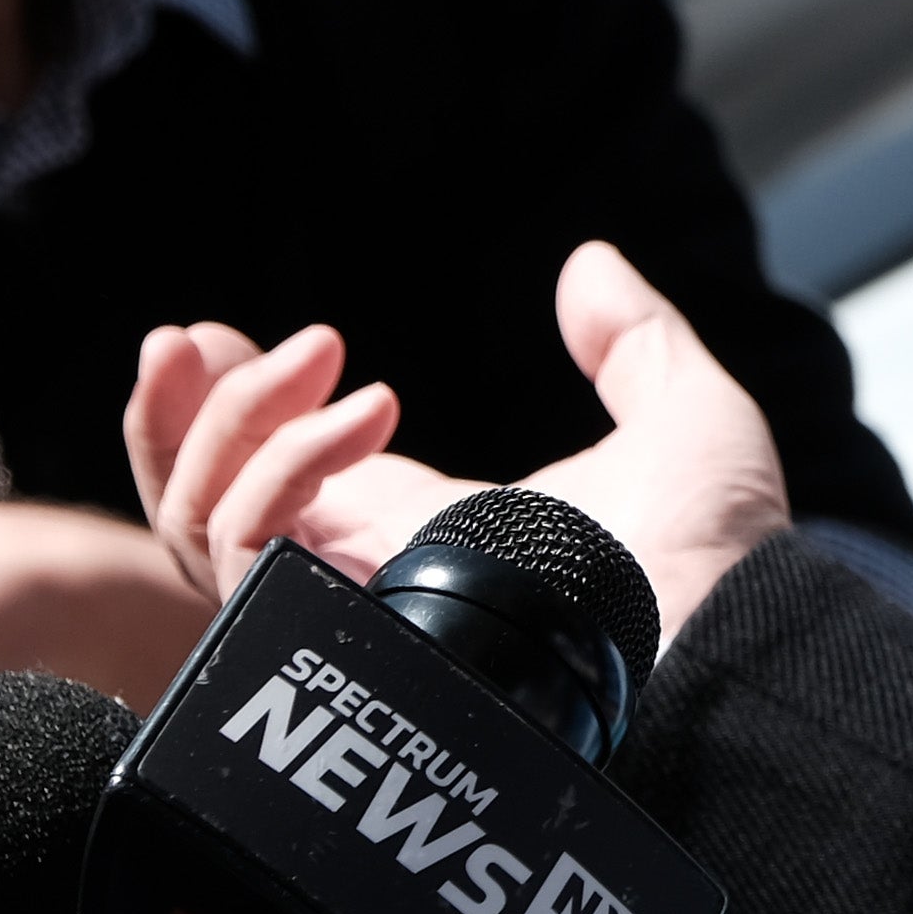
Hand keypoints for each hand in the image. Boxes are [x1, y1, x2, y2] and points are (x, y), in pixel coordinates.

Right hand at [128, 243, 793, 648]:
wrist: (736, 652)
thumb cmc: (725, 563)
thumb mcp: (685, 421)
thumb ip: (632, 340)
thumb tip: (589, 261)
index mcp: (424, 530)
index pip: (278, 475)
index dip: (231, 407)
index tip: (211, 331)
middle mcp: (367, 578)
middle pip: (200, 510)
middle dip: (176, 418)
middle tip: (198, 334)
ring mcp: (350, 616)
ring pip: (203, 528)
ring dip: (236, 421)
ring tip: (325, 354)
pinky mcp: (349, 644)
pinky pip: (250, 557)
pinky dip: (282, 467)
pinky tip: (365, 414)